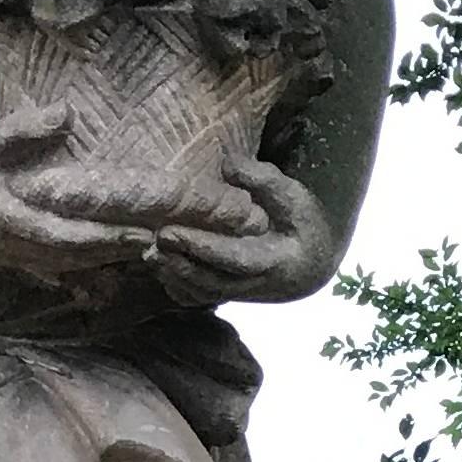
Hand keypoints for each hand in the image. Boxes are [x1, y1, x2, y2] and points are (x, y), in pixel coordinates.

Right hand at [0, 114, 147, 284]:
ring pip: (69, 267)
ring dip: (106, 262)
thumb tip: (69, 113)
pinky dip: (85, 272)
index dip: (104, 237)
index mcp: (8, 219)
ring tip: (144, 252)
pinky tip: (110, 271)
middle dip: (116, 252)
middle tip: (158, 242)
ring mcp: (16, 260)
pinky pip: (56, 272)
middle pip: (76, 256)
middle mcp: (15, 248)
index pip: (66, 233)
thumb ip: (24, 129)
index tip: (141, 233)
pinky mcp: (16, 263)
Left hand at [152, 156, 336, 307]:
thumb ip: (263, 180)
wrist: (312, 264)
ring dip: (174, 276)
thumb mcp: (295, 198)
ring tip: (150, 254)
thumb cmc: (304, 224)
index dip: (200, 247)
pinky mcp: (229, 295)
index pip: (232, 257)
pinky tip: (161, 268)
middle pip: (210, 281)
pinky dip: (178, 287)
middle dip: (179, 263)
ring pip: (202, 293)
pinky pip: (199, 299)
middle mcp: (254, 285)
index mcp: (274, 261)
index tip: (169, 231)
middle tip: (153, 241)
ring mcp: (240, 293)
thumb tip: (226, 162)